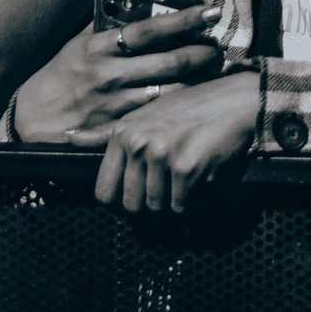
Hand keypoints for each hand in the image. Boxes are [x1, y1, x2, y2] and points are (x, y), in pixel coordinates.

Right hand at [11, 4, 224, 141]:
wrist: (26, 119)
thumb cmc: (58, 77)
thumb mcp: (77, 46)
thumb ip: (107, 29)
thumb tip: (135, 6)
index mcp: (99, 47)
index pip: (150, 29)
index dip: (184, 20)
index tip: (211, 12)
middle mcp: (108, 74)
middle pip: (169, 62)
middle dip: (203, 53)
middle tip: (219, 48)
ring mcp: (112, 104)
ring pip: (169, 92)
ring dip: (197, 82)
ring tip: (213, 73)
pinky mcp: (114, 129)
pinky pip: (154, 118)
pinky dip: (177, 110)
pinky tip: (193, 103)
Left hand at [85, 69, 261, 214]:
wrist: (239, 100)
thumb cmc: (195, 107)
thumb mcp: (146, 113)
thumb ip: (106, 131)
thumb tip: (71, 137)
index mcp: (123, 133)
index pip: (103, 192)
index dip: (120, 202)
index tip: (138, 198)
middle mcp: (138, 143)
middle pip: (130, 206)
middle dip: (150, 208)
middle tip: (168, 195)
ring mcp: (161, 155)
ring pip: (156, 208)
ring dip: (173, 208)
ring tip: (186, 188)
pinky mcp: (186, 167)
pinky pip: (182, 207)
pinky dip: (192, 211)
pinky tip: (200, 192)